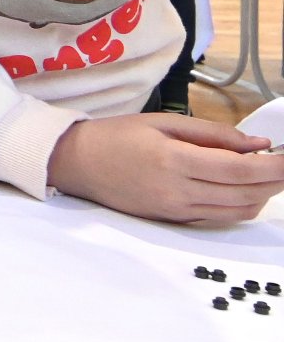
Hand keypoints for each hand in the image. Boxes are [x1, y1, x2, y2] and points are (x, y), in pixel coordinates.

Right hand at [47, 112, 283, 224]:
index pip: (238, 169)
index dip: (271, 166)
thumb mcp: (161, 121)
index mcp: (173, 160)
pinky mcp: (174, 220)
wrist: (76, 164)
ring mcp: (177, 210)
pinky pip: (219, 216)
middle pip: (244, 192)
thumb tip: (256, 143)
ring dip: (262, 195)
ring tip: (271, 176)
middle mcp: (178, 191)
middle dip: (274, 181)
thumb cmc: (115, 136)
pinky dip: (241, 204)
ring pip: (237, 210)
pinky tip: (246, 188)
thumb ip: (211, 133)